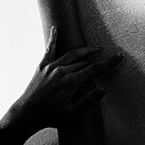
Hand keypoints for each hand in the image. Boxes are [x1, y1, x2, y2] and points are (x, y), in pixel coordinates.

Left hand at [0, 26, 121, 139]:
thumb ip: (88, 101)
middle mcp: (62, 71)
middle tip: (107, 57)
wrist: (27, 113)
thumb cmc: (50, 116)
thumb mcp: (72, 114)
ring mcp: (51, 67)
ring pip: (71, 54)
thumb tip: (102, 91)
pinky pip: (50, 50)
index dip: (108, 63)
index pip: (95, 70)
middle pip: (84, 62)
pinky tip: (55, 28)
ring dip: (84, 51)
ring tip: (94, 49)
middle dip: (97, 60)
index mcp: (71, 82)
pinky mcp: (42, 66)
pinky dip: (53, 39)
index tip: (118, 57)